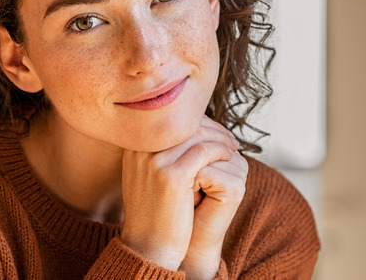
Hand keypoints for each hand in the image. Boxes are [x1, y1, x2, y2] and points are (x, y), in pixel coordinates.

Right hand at [120, 117, 242, 273]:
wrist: (149, 246)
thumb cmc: (154, 213)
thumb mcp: (147, 176)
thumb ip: (159, 153)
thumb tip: (189, 131)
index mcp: (133, 147)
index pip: (169, 120)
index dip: (195, 122)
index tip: (214, 130)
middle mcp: (139, 150)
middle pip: (182, 123)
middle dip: (210, 127)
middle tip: (228, 138)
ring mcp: (154, 162)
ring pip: (195, 134)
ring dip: (219, 138)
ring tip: (232, 147)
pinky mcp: (172, 176)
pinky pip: (204, 151)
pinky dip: (220, 150)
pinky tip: (229, 156)